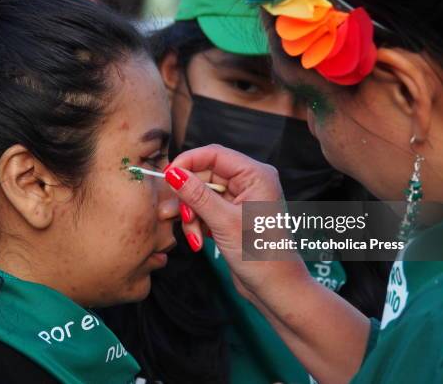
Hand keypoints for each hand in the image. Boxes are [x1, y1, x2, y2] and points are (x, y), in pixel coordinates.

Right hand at [165, 144, 308, 294]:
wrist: (275, 288)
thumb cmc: (259, 254)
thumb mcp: (223, 222)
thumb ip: (197, 195)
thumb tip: (173, 173)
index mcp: (255, 174)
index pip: (214, 154)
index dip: (188, 162)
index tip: (167, 176)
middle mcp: (250, 181)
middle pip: (205, 175)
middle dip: (188, 197)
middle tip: (175, 215)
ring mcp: (241, 198)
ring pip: (202, 193)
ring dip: (191, 214)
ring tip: (192, 236)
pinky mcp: (233, 214)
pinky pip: (207, 208)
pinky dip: (198, 222)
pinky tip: (198, 240)